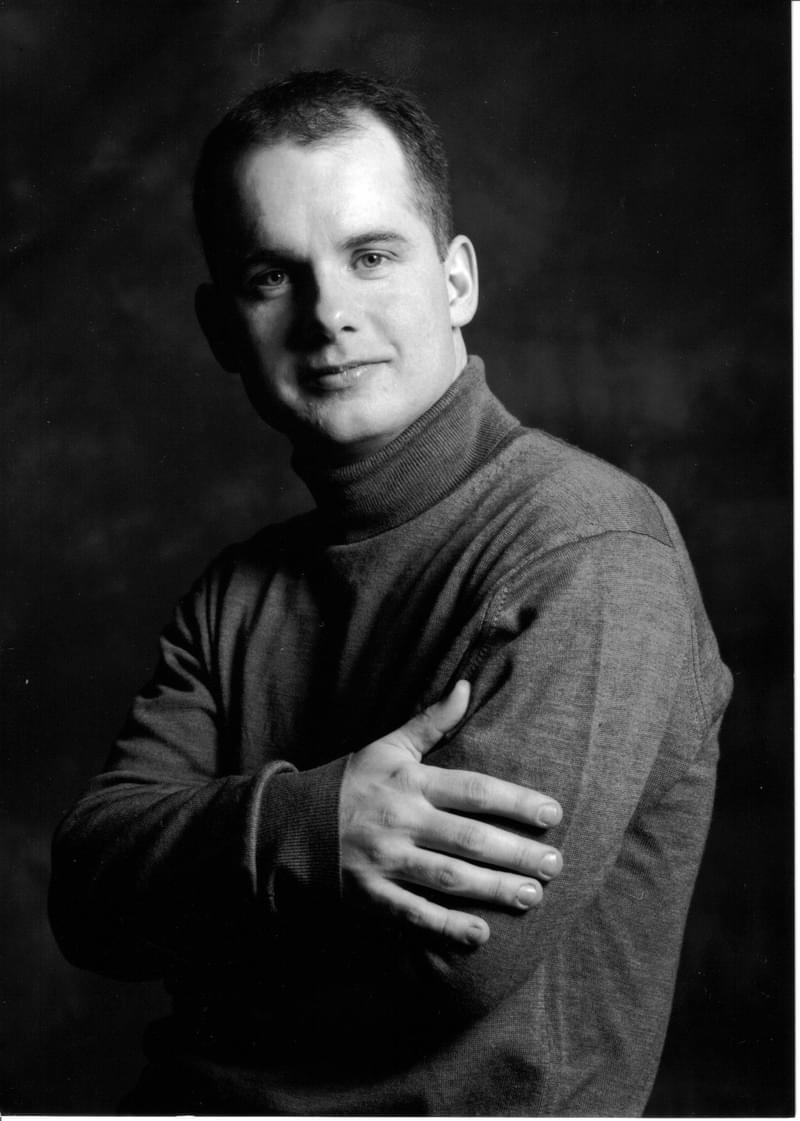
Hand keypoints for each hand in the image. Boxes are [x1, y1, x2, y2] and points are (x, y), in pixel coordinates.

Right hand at [339, 680, 562, 945]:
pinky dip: (446, 926)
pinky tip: (480, 935)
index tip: (553, 815)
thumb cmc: (351, 782)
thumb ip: (432, 720)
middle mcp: (401, 820)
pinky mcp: (370, 895)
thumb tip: (466, 685)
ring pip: (449, 877)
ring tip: (532, 896)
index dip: (516, 802)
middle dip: (517, 853)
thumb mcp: (388, 745)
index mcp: (410, 781)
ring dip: (494, 889)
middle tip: (555, 865)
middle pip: (470, 838)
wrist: (290, 822)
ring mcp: (385, 860)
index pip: (474, 790)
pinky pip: (413, 913)